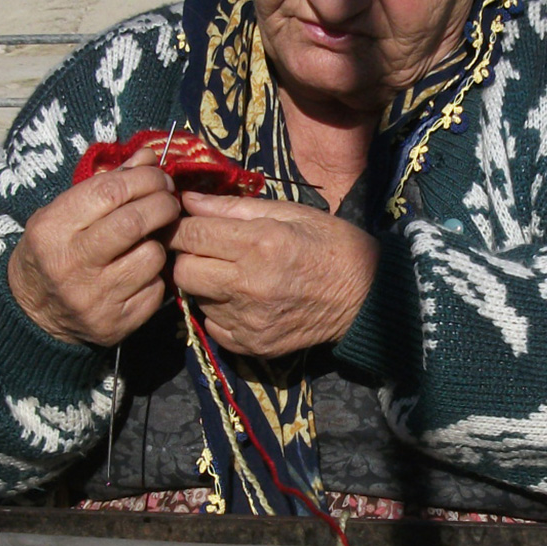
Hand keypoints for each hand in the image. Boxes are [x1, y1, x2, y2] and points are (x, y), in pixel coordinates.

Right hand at [7, 150, 179, 346]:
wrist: (35, 313)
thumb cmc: (54, 250)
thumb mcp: (64, 211)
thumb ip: (107, 183)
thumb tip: (148, 157)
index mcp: (52, 228)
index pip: (111, 191)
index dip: (145, 179)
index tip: (158, 178)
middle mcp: (71, 263)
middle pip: (135, 222)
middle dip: (162, 204)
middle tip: (168, 201)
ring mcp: (94, 298)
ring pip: (151, 256)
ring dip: (159, 242)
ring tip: (148, 240)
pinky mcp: (116, 323)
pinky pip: (155, 289)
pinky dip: (155, 275)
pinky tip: (140, 272)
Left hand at [167, 191, 378, 356]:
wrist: (366, 296)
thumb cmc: (329, 244)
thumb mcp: (287, 212)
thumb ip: (232, 207)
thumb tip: (188, 200)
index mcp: (259, 244)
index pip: (191, 235)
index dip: (180, 227)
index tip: (185, 225)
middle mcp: (249, 285)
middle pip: (183, 272)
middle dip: (187, 258)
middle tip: (206, 251)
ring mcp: (249, 321)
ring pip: (197, 300)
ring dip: (205, 285)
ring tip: (231, 275)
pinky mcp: (252, 345)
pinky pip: (213, 327)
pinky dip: (219, 312)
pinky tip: (241, 300)